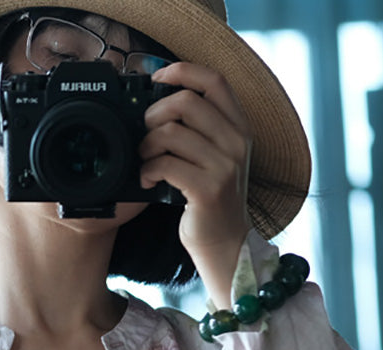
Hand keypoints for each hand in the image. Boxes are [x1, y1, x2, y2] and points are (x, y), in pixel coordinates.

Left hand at [139, 62, 252, 307]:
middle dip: (153, 115)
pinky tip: (147, 180)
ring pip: (170, 133)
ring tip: (144, 161)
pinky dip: (147, 169)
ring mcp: (224, 166)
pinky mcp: (208, 189)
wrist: (226, 245)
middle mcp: (236, 142)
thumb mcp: (215, 157)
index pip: (214, 80)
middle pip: (185, 102)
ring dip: (146, 146)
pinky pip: (166, 163)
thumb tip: (159, 103)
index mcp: (239, 127)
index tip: (156, 80)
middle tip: (143, 134)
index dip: (181, 71)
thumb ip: (200, 129)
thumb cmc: (212, 201)